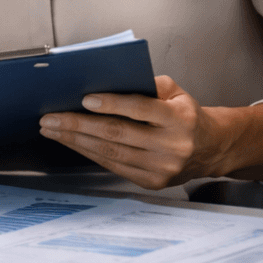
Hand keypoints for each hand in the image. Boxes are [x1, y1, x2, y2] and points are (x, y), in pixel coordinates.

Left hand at [38, 75, 220, 188]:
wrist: (211, 148)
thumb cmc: (185, 115)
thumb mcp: (175, 92)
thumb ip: (146, 84)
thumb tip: (106, 81)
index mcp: (179, 118)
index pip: (140, 109)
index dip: (111, 104)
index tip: (84, 99)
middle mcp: (172, 145)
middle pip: (117, 134)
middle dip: (78, 124)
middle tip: (50, 117)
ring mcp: (162, 167)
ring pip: (110, 152)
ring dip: (75, 140)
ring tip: (52, 130)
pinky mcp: (152, 181)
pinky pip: (113, 166)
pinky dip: (88, 153)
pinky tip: (72, 143)